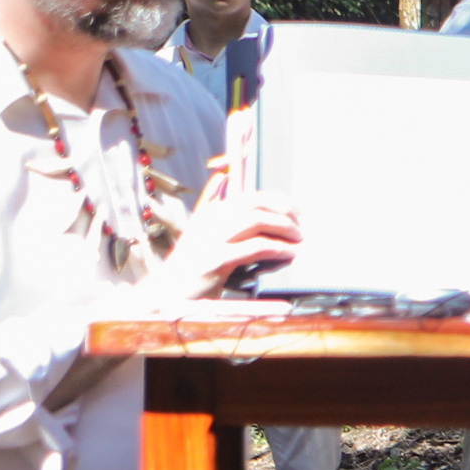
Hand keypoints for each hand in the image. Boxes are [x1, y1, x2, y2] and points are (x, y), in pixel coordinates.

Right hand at [155, 183, 303, 305]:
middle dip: (285, 212)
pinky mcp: (216, 259)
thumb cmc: (190, 263)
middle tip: (303, 226)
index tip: (299, 212)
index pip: (252, 196)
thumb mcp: (199, 230)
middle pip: (256, 204)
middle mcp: (211, 220)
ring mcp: (212, 239)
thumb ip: (210, 203)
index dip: (279, 201)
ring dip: (284, 228)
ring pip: (256, 220)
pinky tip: (290, 254)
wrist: (166, 294)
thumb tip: (221, 176)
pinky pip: (254, 247)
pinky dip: (277, 249)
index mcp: (211, 212)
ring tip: (299, 240)